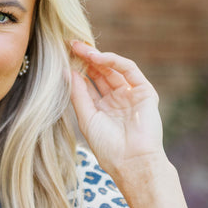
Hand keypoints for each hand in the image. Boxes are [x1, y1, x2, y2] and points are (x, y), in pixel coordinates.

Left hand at [69, 40, 165, 183]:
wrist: (132, 162)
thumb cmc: (108, 147)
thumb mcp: (87, 119)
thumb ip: (78, 95)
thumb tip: (66, 72)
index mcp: (102, 109)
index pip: (89, 84)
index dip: (77, 70)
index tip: (62, 57)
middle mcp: (117, 100)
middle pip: (100, 73)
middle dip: (86, 59)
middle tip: (70, 45)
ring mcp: (131, 95)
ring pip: (113, 69)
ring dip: (97, 57)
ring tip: (81, 48)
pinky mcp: (145, 91)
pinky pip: (129, 70)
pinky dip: (114, 61)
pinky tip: (98, 57)